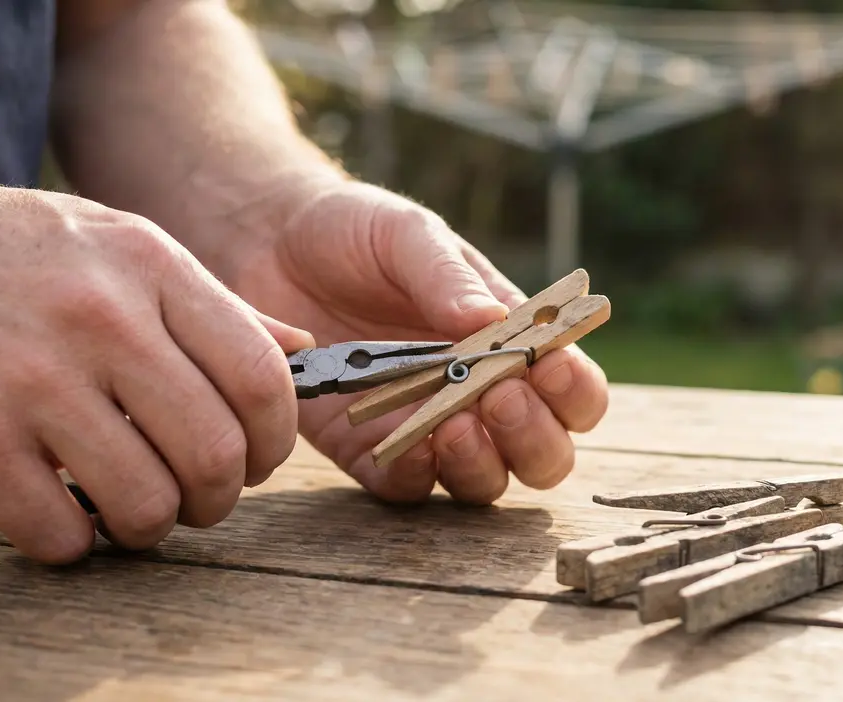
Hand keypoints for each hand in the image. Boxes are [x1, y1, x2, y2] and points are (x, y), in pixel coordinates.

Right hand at [0, 159, 311, 563]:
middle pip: (216, 453)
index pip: (263, 377)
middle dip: (220, 497)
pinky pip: (61, 535)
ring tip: (128, 505)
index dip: (275, 440)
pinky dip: (73, 542)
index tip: (255, 458)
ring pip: (147, 505)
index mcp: (149, 266)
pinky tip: (59, 510)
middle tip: (194, 495)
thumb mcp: (117, 243)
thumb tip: (301, 355)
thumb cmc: (1, 251)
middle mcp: (100, 320)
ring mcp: (32, 382)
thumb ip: (213, 304)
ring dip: (150, 526)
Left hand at [207, 178, 609, 504]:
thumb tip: (498, 322)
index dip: (574, 389)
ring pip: (485, 481)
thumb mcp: (408, 236)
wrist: (268, 244)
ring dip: (480, 461)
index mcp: (506, 341)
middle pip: (544, 452)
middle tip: (496, 398)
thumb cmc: (355, 232)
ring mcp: (426, 428)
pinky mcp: (368, 450)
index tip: (547, 367)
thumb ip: (448, 277)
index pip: (573, 388)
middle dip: (533, 436)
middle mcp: (478, 394)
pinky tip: (405, 444)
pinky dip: (415, 475)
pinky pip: (407, 488)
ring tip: (451, 422)